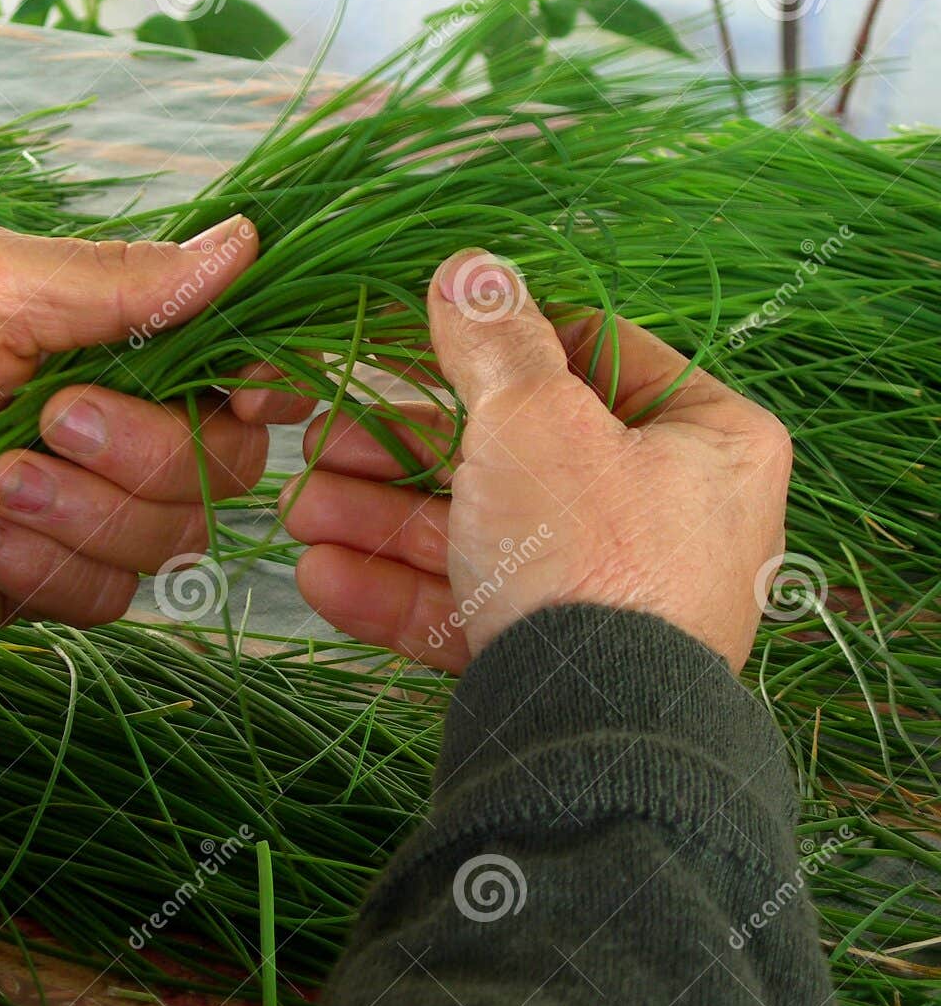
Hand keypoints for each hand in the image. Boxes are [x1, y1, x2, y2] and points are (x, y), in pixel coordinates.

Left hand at [0, 215, 308, 623]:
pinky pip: (97, 596)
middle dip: (140, 453)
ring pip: (165, 542)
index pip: (243, 375)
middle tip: (48, 421)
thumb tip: (245, 241)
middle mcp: (123, 429)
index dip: (265, 390)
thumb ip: (124, 280)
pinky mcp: (46, 580)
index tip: (247, 393)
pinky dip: (28, 562)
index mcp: (123, 345)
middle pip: (222, 470)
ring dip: (72, 512)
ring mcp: (88, 510)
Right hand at [282, 250, 791, 673]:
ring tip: (298, 510)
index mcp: (706, 439)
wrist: (594, 738)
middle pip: (516, 454)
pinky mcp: (564, 662)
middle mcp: (671, 517)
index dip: (498, 343)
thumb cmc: (588, 550)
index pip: (596, 356)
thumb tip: (469, 267)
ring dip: (381, 519)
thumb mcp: (533, 417)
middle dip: (400, 450)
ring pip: (480, 534)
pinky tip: (319, 576)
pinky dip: (398, 589)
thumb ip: (494, 339)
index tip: (414, 339)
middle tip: (322, 439)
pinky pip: (475, 608)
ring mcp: (615, 597)